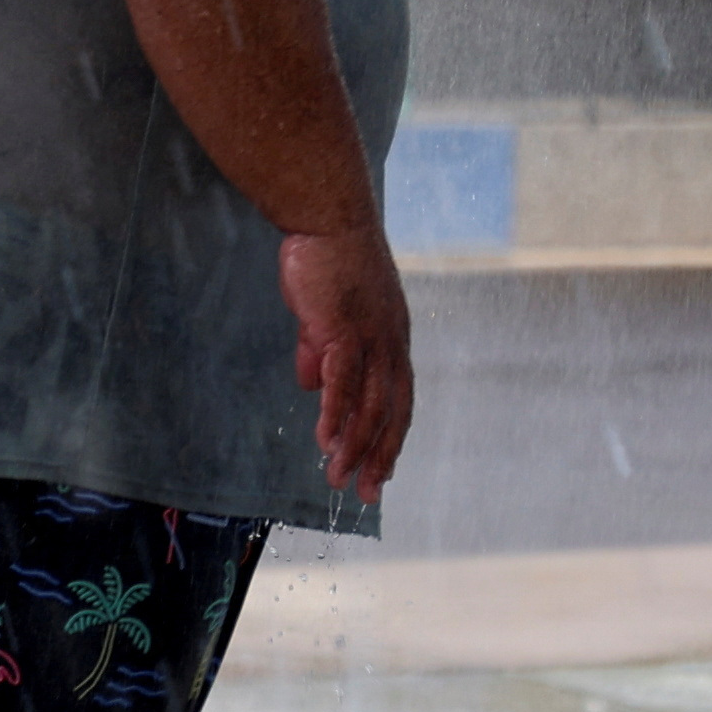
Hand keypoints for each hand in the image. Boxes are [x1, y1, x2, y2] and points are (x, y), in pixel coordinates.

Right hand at [277, 224, 412, 504]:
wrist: (328, 217)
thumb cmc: (326, 260)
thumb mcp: (326, 313)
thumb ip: (319, 350)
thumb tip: (311, 384)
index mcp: (393, 339)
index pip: (399, 400)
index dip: (391, 438)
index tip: (381, 470)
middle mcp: (391, 344)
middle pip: (391, 412)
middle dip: (379, 457)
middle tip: (366, 494)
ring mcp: (370, 338)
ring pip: (368, 406)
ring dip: (354, 447)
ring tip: (338, 479)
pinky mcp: (343, 330)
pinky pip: (342, 384)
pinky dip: (336, 416)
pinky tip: (325, 442)